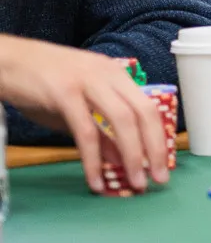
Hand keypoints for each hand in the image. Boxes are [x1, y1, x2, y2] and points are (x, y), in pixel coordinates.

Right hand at [0, 36, 168, 193]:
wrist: (7, 60)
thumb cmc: (42, 83)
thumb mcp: (78, 106)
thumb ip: (100, 129)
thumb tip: (121, 159)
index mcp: (116, 75)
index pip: (148, 107)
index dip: (158, 137)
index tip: (163, 164)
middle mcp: (108, 75)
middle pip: (143, 113)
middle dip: (155, 148)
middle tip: (159, 178)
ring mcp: (87, 82)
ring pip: (122, 120)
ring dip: (133, 155)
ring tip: (137, 182)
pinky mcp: (64, 93)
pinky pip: (86, 131)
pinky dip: (94, 159)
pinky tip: (95, 179)